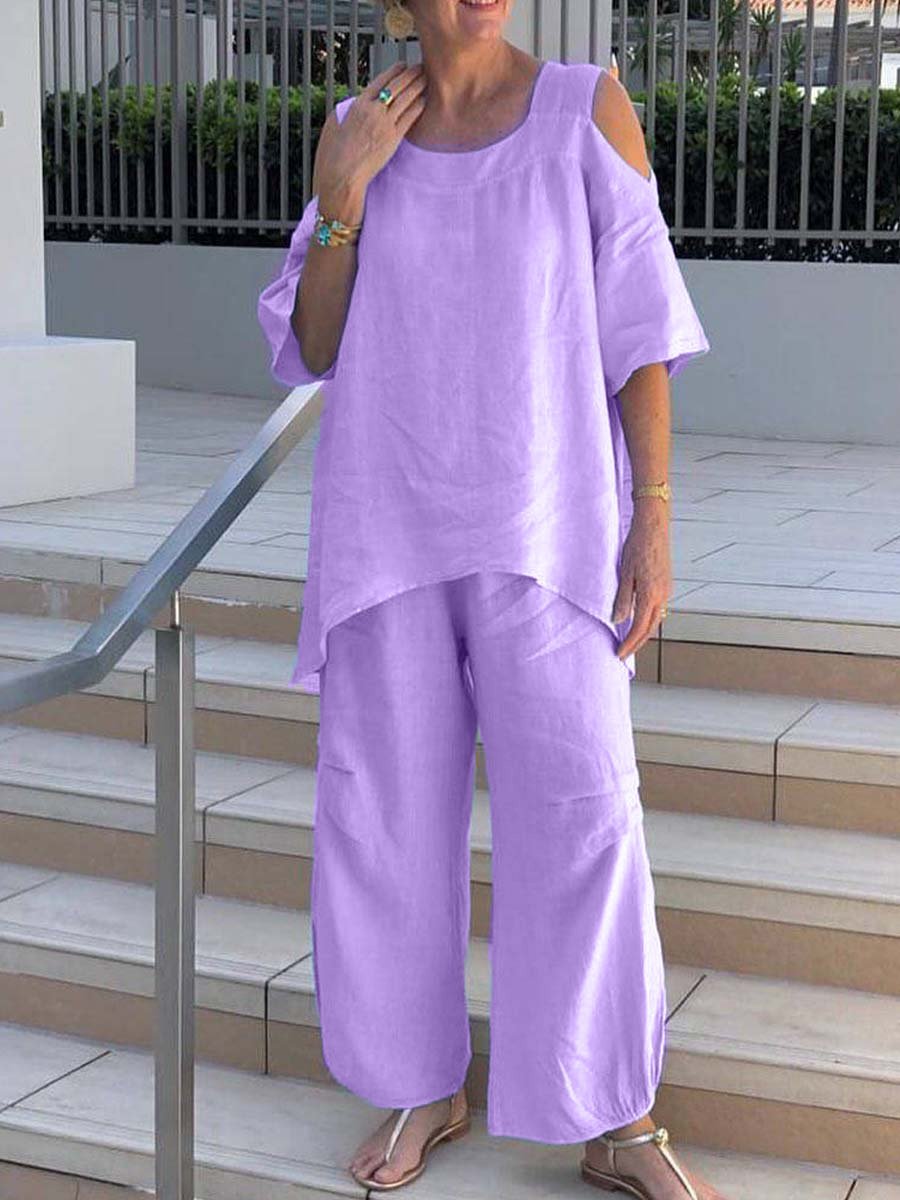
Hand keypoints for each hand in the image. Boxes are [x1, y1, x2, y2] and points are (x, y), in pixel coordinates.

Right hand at [316, 62, 427, 202]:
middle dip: (410, 74)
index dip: (394, 72)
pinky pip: (409, 117)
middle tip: (420, 67)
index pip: (380, 81)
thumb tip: (356, 104)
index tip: (402, 66)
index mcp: (358, 104)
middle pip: (396, 86)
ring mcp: (384, 124)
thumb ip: (349, 110)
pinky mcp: (393, 139)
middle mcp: (373, 110)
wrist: (343, 174)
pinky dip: (417, 106)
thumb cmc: (335, 154)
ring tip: (426, 79)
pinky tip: (424, 100)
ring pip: (405, 99)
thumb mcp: (336, 124)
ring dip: (417, 86)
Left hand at [611, 504, 671, 659]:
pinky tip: (639, 619)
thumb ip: (623, 599)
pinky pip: (658, 608)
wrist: (654, 525)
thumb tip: (619, 620)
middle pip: (650, 628)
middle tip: (623, 653)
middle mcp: (663, 595)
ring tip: (629, 641)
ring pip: (656, 619)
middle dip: (637, 643)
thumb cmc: (637, 544)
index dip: (629, 644)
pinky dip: (648, 619)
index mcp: (651, 594)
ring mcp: (667, 589)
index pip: (639, 628)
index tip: (619, 654)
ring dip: (643, 632)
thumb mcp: (625, 573)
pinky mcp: (666, 583)